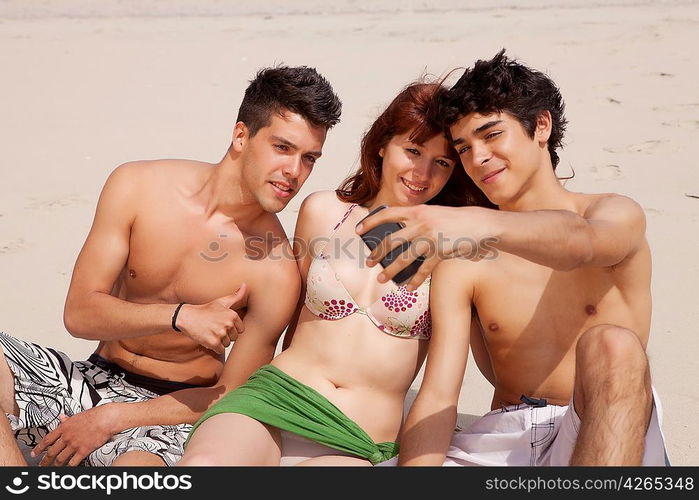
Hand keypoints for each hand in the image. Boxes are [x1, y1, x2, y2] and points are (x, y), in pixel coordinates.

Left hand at [33, 405, 117, 465]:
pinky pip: (73, 462)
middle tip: (41, 465)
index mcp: (64, 427)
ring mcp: (74, 445)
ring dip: (55, 465)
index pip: (47, 440)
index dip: (38, 448)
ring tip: (52, 468)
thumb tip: (61, 417)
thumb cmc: (94, 415)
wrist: (105, 419)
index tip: (34, 453)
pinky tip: (67, 468)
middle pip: (51, 452)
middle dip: (44, 461)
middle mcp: (66, 437)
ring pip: (60, 459)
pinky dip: (69, 466)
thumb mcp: (77, 416)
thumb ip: (67, 419)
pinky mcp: (83, 450)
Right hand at [176, 283, 247, 353]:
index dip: (232, 328)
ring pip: (227, 344)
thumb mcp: (221, 302)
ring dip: (219, 341)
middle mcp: (228, 324)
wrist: (188, 317)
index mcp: (232, 315)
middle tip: (215, 327)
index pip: (241, 329)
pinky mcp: (213, 343)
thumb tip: (246, 285)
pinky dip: (214, 347)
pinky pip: (220, 350)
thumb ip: (236, 296)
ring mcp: (220, 334)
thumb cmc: (206, 310)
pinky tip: (208, 338)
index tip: (222, 323)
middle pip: (234, 338)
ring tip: (211, 332)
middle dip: (226, 335)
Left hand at [356, 205, 494, 289]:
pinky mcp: (440, 252)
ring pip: (403, 258)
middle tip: (368, 263)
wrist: (479, 223)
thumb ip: (416, 221)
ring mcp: (430, 237)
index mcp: (417, 211)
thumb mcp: (433, 213)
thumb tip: (397, 236)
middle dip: (377, 254)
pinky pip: (423, 270)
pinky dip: (414, 280)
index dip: (370, 222)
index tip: (358, 230)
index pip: (387, 214)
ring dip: (390, 271)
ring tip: (381, 279)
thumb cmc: (454, 220)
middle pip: (391, 241)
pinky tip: (408, 287)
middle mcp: (420, 223)